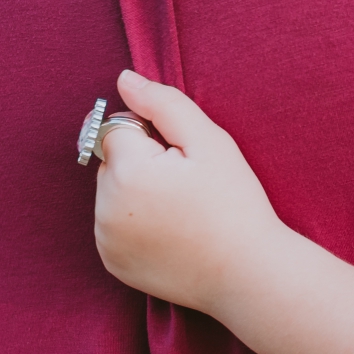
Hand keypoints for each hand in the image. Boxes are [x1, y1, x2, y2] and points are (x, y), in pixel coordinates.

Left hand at [94, 70, 282, 314]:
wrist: (248, 274)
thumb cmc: (235, 204)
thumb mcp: (210, 143)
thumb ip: (163, 104)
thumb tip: (123, 79)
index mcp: (127, 173)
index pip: (118, 128)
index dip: (154, 138)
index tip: (185, 163)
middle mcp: (105, 209)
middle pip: (111, 161)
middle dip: (141, 164)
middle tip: (187, 188)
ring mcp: (105, 240)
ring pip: (112, 192)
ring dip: (136, 192)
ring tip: (181, 212)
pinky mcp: (111, 262)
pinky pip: (114, 225)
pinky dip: (134, 223)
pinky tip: (171, 233)